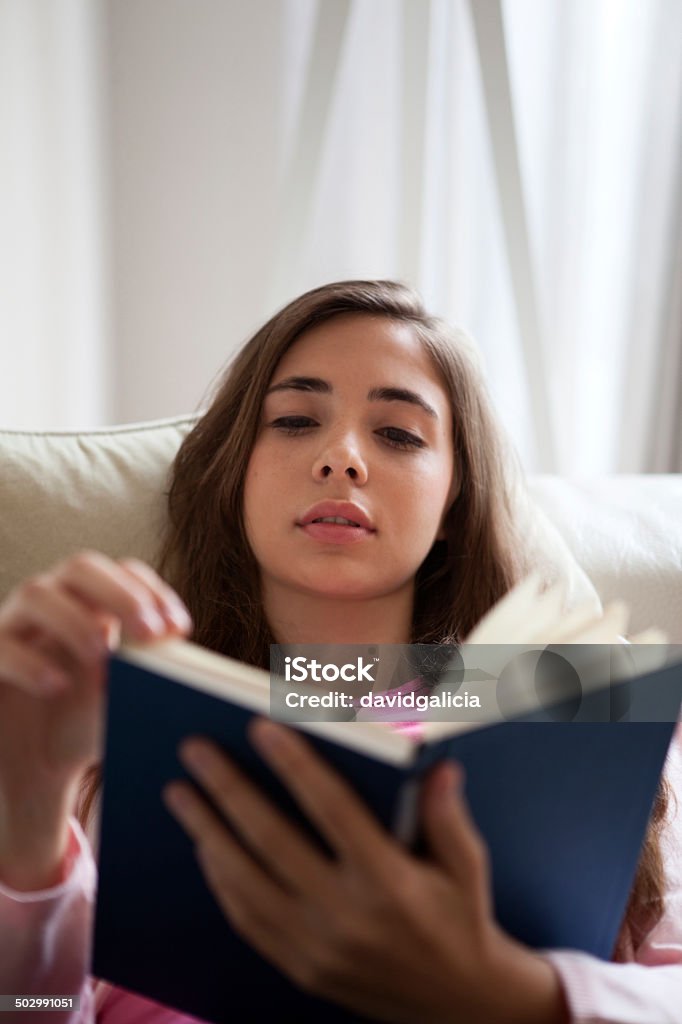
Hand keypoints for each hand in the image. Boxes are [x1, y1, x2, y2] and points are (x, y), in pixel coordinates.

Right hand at [0, 551, 191, 888]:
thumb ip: (151, 678)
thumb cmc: (82, 728)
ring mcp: (12, 627)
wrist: (30, 772)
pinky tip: (59, 687)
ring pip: (36, 593)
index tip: (179, 629)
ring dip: (76, 619)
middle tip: (150, 633)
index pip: (123, 572)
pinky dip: (32, 662)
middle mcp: (50, 603)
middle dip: (121, 593)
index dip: (153, 592)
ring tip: (104, 656)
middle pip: (81, 566)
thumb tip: (195, 672)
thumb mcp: (124, 702)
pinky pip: (1, 645)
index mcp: (89, 602)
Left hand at [164, 721, 567, 1023]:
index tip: (260, 726)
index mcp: (389, 881)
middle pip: (271, 840)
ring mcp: (316, 947)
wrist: (458, 1008)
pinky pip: (247, 920)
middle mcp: (346, 915)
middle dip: (227, 789)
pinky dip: (220, 881)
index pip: (331, 809)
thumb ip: (447, 814)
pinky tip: (206, 848)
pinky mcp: (300, 969)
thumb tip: (437, 766)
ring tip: (180, 794)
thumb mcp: (466, 866)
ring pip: (245, 882)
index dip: (294, 764)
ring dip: (207, 832)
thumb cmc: (461, 920)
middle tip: (195, 750)